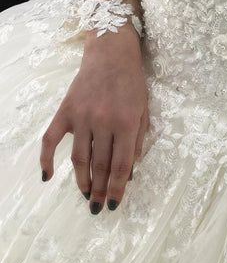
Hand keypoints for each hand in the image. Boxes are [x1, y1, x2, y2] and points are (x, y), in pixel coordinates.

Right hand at [40, 23, 148, 213]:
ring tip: (85, 196)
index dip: (117, 188)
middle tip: (98, 208)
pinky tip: (47, 176)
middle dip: (100, 191)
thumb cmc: (131, 82)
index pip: (121, 166)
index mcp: (127, 123)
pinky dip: (46, 159)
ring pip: (79, 159)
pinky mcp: (66, 111)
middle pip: (100, 166)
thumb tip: (129, 172)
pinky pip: (51, 139)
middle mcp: (103, 122)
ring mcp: (82, 117)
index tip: (114, 204)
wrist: (110, 54)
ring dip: (82, 181)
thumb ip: (138, 141)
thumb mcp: (144, 110)